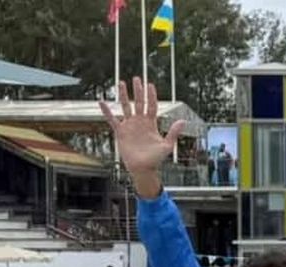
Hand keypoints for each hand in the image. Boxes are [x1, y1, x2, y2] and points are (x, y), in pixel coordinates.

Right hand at [97, 77, 182, 197]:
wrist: (143, 169)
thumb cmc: (156, 159)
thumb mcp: (167, 145)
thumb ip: (173, 132)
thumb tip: (183, 121)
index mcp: (151, 123)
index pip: (152, 106)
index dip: (151, 96)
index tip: (150, 84)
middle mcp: (140, 122)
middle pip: (139, 102)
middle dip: (138, 91)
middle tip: (136, 78)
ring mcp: (130, 126)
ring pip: (126, 107)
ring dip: (123, 95)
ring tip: (121, 83)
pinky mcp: (121, 132)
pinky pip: (112, 119)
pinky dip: (107, 111)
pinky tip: (102, 102)